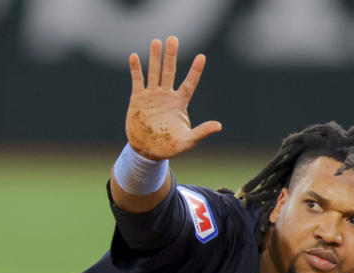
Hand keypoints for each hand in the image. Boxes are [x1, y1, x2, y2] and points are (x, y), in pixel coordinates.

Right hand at [125, 36, 221, 160]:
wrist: (148, 151)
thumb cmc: (170, 146)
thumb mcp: (187, 141)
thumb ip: (201, 132)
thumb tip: (219, 126)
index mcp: (179, 103)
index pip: (190, 83)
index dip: (195, 71)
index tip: (202, 56)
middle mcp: (167, 96)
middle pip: (169, 71)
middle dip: (171, 56)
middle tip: (173, 39)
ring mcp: (152, 96)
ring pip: (154, 72)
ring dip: (154, 57)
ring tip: (156, 41)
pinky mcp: (138, 99)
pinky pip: (137, 81)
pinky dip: (136, 69)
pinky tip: (134, 56)